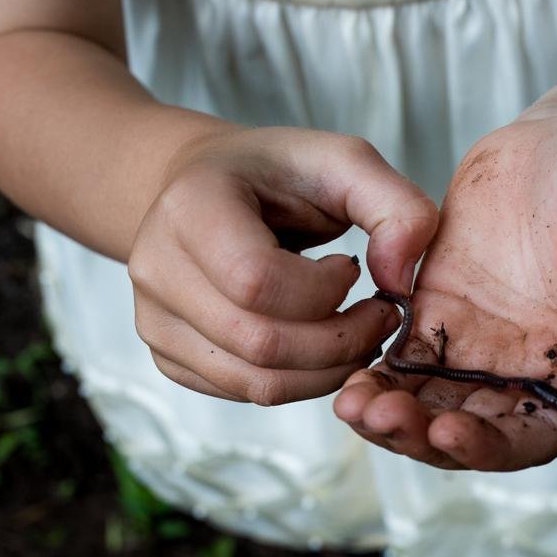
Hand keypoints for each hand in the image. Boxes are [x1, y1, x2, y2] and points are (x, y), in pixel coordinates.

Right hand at [128, 128, 438, 403]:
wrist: (210, 187)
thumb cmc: (279, 175)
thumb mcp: (345, 163)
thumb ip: (396, 208)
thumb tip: (401, 282)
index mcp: (190, 206)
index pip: (257, 282)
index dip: (324, 291)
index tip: (351, 268)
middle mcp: (156, 266)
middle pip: (260, 344)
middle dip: (340, 342)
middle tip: (376, 316)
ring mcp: (155, 318)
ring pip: (257, 383)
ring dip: (327, 371)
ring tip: (353, 331)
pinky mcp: (168, 355)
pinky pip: (246, 394)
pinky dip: (300, 381)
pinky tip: (316, 343)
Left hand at [334, 113, 556, 469]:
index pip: (529, 440)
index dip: (488, 450)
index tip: (448, 433)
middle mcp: (522, 377)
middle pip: (466, 434)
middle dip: (419, 437)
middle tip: (378, 417)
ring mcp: (475, 351)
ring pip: (425, 407)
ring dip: (388, 417)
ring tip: (351, 406)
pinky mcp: (434, 318)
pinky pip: (398, 364)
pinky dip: (372, 378)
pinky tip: (344, 377)